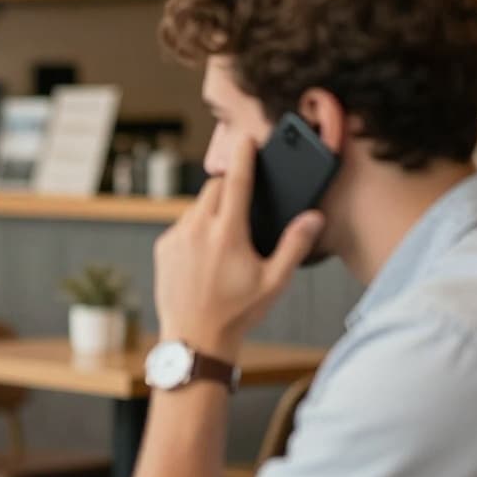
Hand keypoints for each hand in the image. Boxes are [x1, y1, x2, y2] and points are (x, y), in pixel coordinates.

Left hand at [153, 137, 324, 360]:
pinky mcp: (162, 248)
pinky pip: (181, 226)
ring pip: (197, 208)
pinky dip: (195, 230)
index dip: (243, 156)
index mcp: (228, 233)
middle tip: (242, 208)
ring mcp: (176, 237)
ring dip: (212, 212)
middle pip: (214, 188)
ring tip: (225, 244)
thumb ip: (294, 245)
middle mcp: (198, 229)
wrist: (194, 338)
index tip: (245, 139)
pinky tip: (205, 256)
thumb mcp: (274, 282)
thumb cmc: (236, 313)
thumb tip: (313, 218)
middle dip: (229, 188)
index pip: (237, 182)